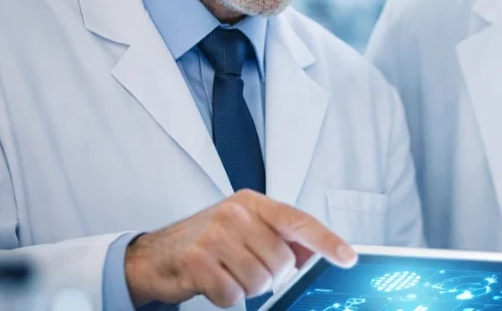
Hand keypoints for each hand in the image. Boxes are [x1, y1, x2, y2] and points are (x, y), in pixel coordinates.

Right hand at [124, 190, 355, 307]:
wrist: (154, 254)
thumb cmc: (207, 240)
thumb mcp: (244, 228)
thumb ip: (278, 237)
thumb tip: (313, 255)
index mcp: (253, 203)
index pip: (298, 221)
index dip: (326, 241)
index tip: (347, 258)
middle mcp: (235, 214)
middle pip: (281, 262)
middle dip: (272, 277)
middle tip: (250, 271)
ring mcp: (214, 236)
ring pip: (260, 281)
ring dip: (248, 288)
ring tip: (229, 274)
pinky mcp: (196, 262)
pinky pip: (233, 296)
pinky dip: (227, 297)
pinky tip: (213, 283)